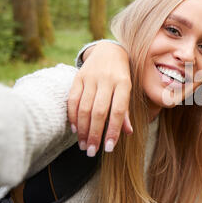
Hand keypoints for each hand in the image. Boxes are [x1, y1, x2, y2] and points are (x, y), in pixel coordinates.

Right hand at [68, 41, 131, 156]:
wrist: (109, 51)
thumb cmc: (122, 76)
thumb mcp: (128, 90)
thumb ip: (126, 111)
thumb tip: (127, 133)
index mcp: (124, 84)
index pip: (118, 111)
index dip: (113, 130)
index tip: (109, 148)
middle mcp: (107, 80)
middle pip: (99, 112)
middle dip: (95, 134)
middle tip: (92, 152)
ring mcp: (91, 78)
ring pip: (85, 107)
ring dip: (83, 129)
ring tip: (84, 145)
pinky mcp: (78, 77)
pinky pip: (73, 99)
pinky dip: (73, 116)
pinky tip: (76, 129)